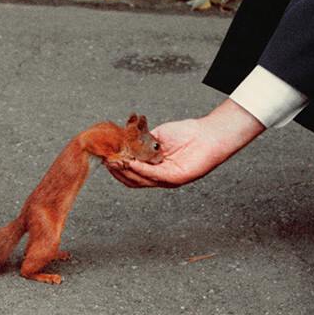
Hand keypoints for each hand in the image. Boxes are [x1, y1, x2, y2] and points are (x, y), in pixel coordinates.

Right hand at [107, 100, 264, 188]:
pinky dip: (140, 170)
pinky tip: (131, 162)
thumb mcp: (157, 136)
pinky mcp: (175, 178)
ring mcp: (167, 179)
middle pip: (132, 180)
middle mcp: (159, 177)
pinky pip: (154, 176)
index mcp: (154, 168)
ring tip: (114, 161)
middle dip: (117, 171)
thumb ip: (141, 142)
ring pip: (140, 180)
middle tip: (106, 161)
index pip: (131, 172)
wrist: (208, 134)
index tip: (105, 157)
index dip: (117, 167)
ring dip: (125, 171)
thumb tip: (122, 144)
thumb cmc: (186, 133)